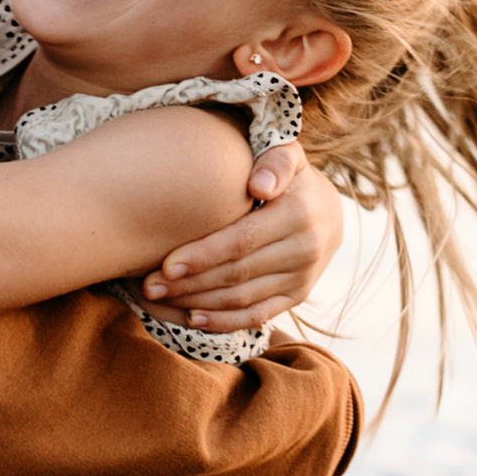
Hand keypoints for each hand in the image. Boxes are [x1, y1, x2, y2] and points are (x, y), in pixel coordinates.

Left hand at [141, 147, 346, 333]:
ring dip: (199, 302)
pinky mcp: (298, 296)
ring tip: (161, 298)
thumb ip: (275, 160)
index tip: (165, 264)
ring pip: (243, 298)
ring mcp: (303, 277)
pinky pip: (258, 315)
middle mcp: (305, 249)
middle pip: (237, 273)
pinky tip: (193, 318)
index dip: (203, 255)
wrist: (327, 209)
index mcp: (299, 213)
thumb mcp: (286, 154)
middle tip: (150, 286)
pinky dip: (225, 321)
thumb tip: (260, 186)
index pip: (242, 240)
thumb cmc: (288, 175)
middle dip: (190, 282)